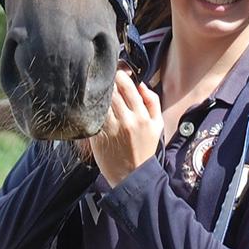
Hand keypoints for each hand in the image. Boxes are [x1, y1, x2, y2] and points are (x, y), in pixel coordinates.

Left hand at [89, 70, 162, 186]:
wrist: (132, 175)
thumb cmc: (145, 148)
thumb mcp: (157, 125)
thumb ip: (152, 102)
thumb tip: (141, 84)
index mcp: (142, 116)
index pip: (128, 87)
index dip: (119, 76)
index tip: (116, 72)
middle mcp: (127, 121)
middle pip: (112, 92)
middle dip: (107, 82)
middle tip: (104, 77)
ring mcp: (111, 129)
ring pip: (101, 102)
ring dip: (98, 94)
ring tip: (96, 89)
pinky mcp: (99, 137)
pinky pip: (94, 117)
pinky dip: (91, 108)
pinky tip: (90, 104)